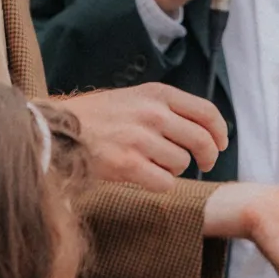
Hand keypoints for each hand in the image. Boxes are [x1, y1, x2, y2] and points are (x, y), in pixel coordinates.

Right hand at [52, 85, 227, 191]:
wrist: (57, 129)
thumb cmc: (97, 116)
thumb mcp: (134, 97)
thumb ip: (166, 107)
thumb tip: (204, 128)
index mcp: (157, 94)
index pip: (206, 112)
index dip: (220, 131)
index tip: (221, 143)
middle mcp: (153, 114)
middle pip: (201, 140)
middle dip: (208, 156)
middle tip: (204, 164)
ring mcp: (141, 139)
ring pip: (182, 163)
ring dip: (174, 169)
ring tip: (154, 163)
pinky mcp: (128, 165)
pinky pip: (165, 182)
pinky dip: (160, 184)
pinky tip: (145, 176)